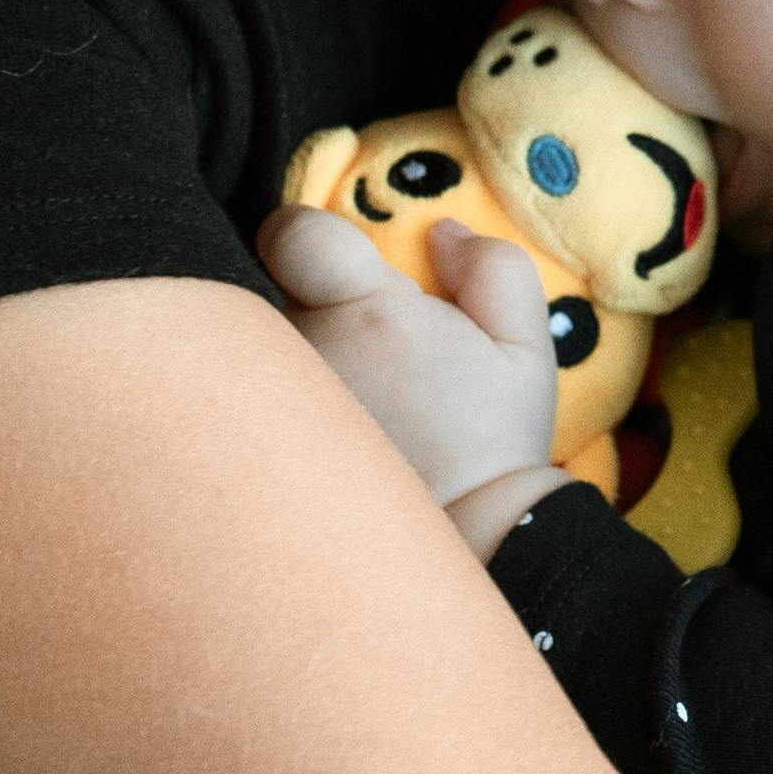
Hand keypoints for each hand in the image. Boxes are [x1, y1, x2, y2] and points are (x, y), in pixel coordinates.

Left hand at [256, 203, 568, 533]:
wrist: (463, 540)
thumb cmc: (492, 441)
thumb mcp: (522, 347)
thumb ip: (492, 268)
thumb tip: (442, 234)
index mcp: (366, 311)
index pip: (291, 233)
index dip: (309, 235)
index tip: (340, 262)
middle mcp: (303, 350)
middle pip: (276, 290)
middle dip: (316, 304)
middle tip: (371, 349)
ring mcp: (272, 403)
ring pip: (262, 348)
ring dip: (297, 356)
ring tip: (358, 398)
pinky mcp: (255, 450)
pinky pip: (250, 401)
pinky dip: (277, 406)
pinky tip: (328, 436)